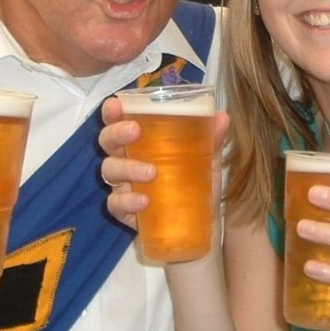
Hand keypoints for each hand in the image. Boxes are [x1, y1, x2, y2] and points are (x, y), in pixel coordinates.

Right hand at [98, 97, 229, 231]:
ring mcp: (123, 186)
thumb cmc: (194, 183)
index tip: (115, 104)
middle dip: (116, 133)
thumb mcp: (206, 160)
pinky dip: (128, 201)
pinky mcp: (124, 211)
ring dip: (128, 168)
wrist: (198, 227)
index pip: (120, 120)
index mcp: (142, 141)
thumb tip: (222, 116)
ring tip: (152, 172)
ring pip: (110, 170)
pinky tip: (144, 201)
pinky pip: (115, 204)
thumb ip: (212, 139)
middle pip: (108, 142)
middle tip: (134, 131)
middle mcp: (127, 159)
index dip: (112, 111)